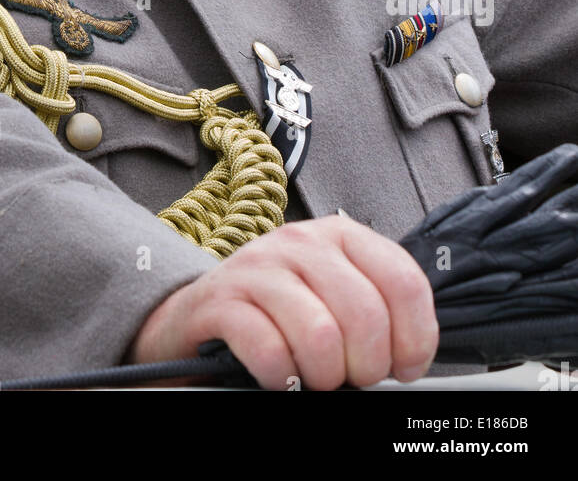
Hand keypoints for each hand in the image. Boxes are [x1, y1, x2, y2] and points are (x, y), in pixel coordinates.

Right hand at [128, 215, 437, 389]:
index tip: (402, 367)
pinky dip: (282, 377)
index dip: (414, 338)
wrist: (199, 314)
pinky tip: (279, 377)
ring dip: (323, 376)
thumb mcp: (333, 296)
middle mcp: (300, 242)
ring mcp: (257, 268)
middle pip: (365, 315)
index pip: (403, 282)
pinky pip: (268, 349)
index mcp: (339, 235)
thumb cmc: (280, 312)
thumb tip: (411, 358)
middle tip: (350, 377)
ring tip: (313, 378)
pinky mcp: (220, 301)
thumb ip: (376, 309)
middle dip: (365, 366)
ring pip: (321, 335)